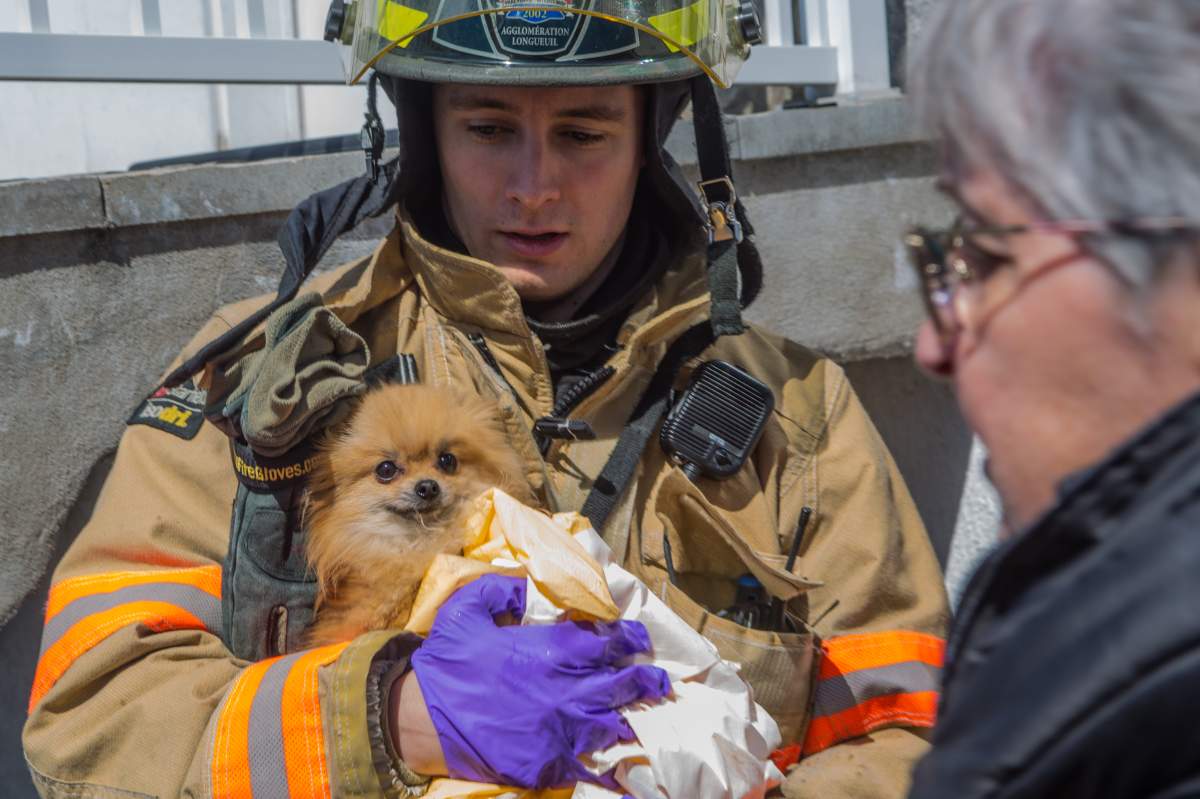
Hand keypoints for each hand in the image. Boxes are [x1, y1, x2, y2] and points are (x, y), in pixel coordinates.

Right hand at [409, 574, 669, 787]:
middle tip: (659, 679)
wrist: (420, 721)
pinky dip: (608, 760)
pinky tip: (624, 760)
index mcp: (548, 652)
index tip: (638, 639)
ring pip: (612, 723)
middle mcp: (563, 691)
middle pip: (621, 685)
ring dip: (630, 716)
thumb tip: (528, 585)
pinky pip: (589, 763)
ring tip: (647, 714)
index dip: (628, 639)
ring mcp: (558, 730)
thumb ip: (501, 589)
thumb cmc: (445, 664)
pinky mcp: (547, 763)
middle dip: (645, 680)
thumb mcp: (466, 609)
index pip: (605, 642)